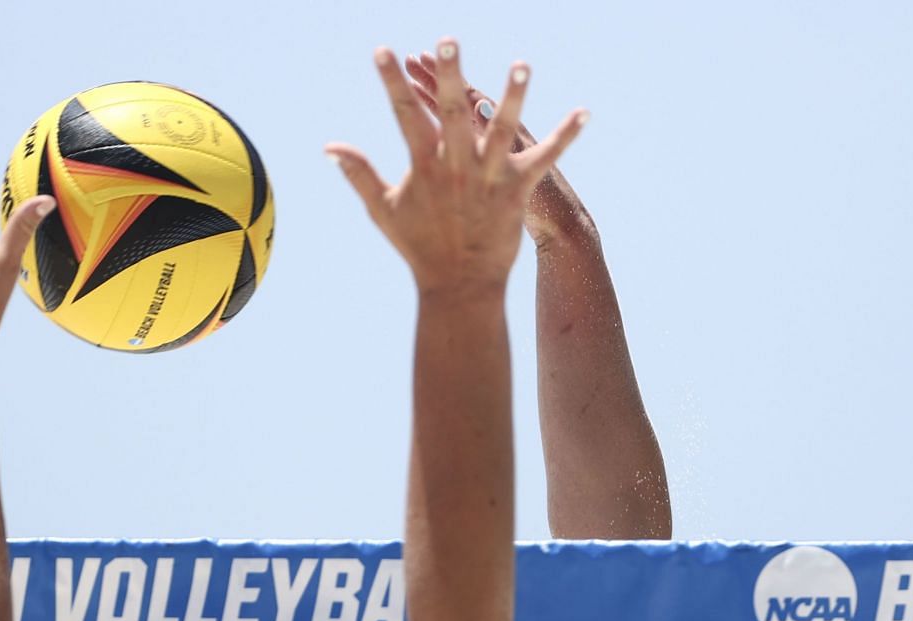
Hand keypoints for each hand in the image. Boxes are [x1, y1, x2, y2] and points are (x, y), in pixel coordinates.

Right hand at [326, 41, 587, 294]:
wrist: (459, 286)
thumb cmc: (419, 246)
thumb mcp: (383, 209)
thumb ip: (358, 174)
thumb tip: (329, 147)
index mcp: (424, 167)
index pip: (403, 116)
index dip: (392, 83)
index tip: (382, 51)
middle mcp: (457, 168)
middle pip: (451, 114)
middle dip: (449, 77)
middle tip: (448, 42)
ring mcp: (489, 178)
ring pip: (500, 131)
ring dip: (512, 98)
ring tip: (522, 66)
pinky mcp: (517, 191)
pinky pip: (545, 158)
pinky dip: (565, 137)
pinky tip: (584, 113)